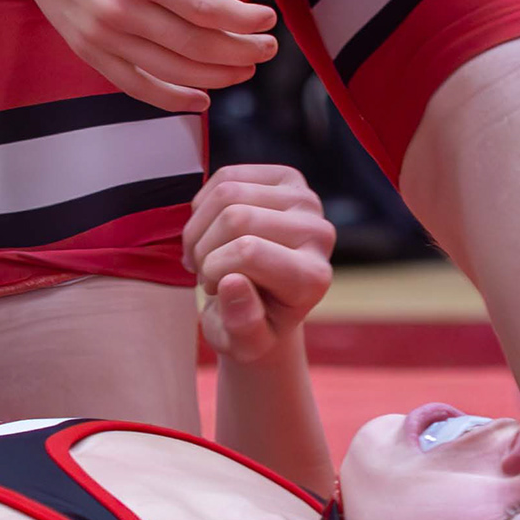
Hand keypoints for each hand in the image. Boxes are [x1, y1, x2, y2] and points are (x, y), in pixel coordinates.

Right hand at [0, 0, 278, 114]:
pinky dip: (173, 99)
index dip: (246, 20)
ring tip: (246, 68)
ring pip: (172, 71)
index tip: (269, 18)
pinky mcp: (89, 50)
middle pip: (195, 45)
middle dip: (242, 52)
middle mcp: (118, 8)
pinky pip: (136, 86)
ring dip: (218, 76)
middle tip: (269, 48)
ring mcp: (101, 35)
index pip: (207, 8)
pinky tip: (203, 98)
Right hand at [187, 164, 336, 364]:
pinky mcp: (287, 178)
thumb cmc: (252, 325)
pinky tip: (210, 231)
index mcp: (313, 278)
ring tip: (205, 254)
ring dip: (199, 228)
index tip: (216, 290)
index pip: (248, 252)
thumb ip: (241, 325)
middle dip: (204, 249)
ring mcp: (306, 201)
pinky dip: (203, 206)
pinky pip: (226, 175)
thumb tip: (232, 283)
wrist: (265, 304)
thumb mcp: (243, 344)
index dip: (214, 270)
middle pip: (235, 218)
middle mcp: (319, 234)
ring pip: (227, 193)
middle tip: (206, 274)